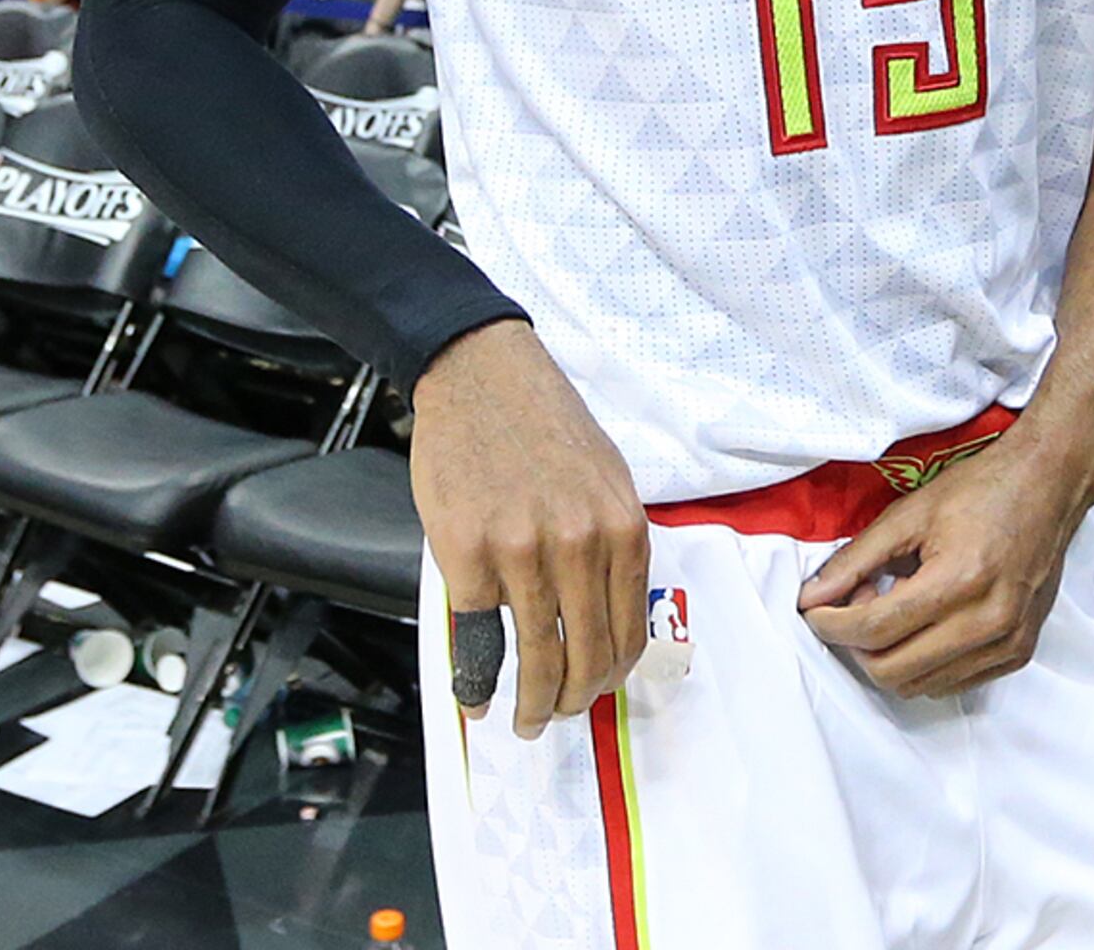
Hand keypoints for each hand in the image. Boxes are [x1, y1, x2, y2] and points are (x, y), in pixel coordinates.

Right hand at [414, 321, 651, 739]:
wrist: (482, 376)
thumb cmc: (545, 426)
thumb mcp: (607, 480)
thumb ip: (612, 547)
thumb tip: (607, 619)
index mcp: (622, 529)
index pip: (628, 633)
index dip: (610, 677)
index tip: (593, 694)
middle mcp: (580, 545)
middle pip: (586, 656)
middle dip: (570, 701)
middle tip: (552, 717)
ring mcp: (521, 551)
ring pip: (536, 654)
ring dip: (529, 702)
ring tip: (522, 719)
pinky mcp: (465, 552)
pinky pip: (477, 635)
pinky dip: (476, 678)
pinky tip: (475, 696)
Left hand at [799, 427, 1093, 697]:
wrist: (1050, 485)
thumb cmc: (984, 490)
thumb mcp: (910, 513)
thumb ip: (855, 559)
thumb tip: (811, 597)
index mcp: (961, 580)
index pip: (875, 630)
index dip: (831, 625)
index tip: (814, 611)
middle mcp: (989, 620)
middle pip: (891, 670)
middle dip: (857, 643)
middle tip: (859, 602)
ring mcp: (1008, 642)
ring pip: (918, 686)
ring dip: (889, 656)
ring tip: (895, 609)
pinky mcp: (1018, 653)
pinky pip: (951, 684)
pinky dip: (923, 664)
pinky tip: (924, 624)